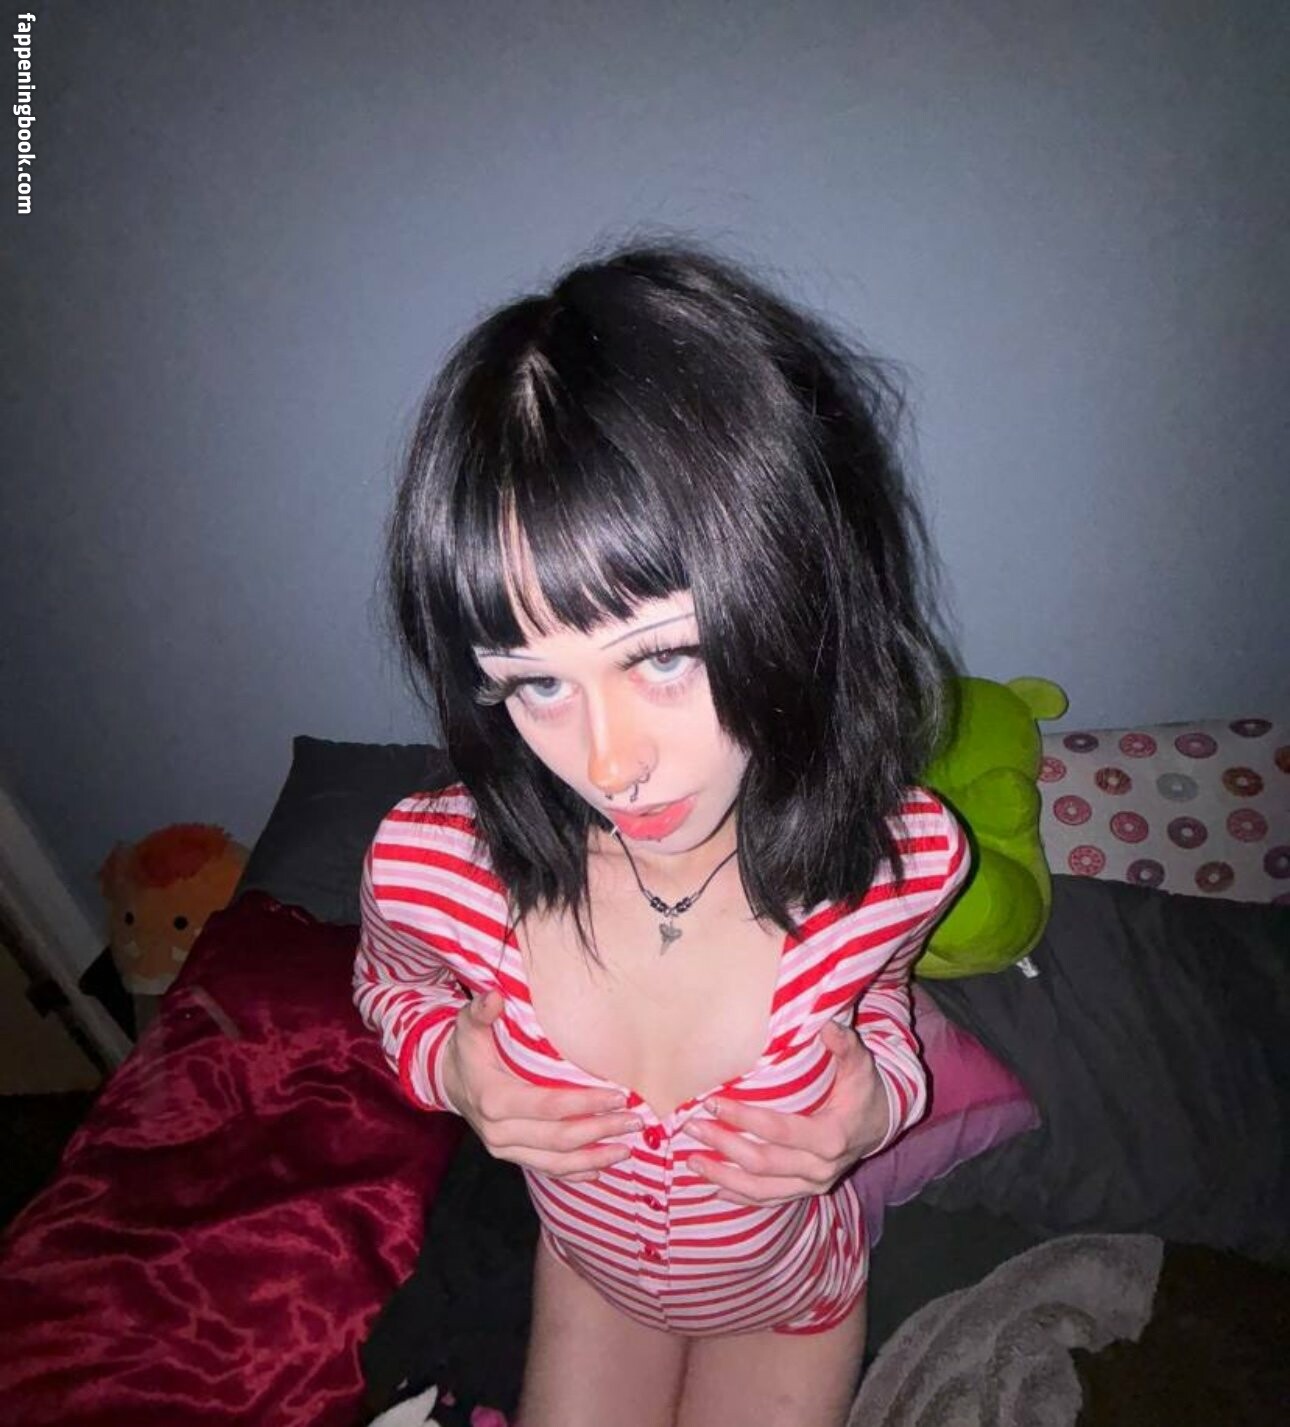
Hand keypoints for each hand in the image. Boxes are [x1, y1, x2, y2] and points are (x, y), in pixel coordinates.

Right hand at [442, 990, 640, 1180]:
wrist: (450, 1081)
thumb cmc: (468, 1049)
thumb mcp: (469, 1025)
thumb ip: (481, 1011)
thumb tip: (494, 997)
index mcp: (493, 1099)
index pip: (547, 1106)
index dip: (584, 1103)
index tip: (617, 1096)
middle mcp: (498, 1132)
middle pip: (558, 1137)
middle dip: (600, 1130)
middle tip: (634, 1120)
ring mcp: (505, 1148)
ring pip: (555, 1161)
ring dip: (594, 1157)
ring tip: (626, 1149)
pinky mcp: (512, 1156)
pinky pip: (547, 1171)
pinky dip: (575, 1172)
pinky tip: (600, 1169)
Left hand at [686, 1022, 891, 1205]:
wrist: (879, 1124)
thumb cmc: (862, 1089)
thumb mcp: (860, 1064)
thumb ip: (845, 1045)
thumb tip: (828, 1026)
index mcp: (831, 1137)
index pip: (779, 1131)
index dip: (744, 1119)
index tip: (713, 1103)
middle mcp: (821, 1168)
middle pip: (763, 1162)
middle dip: (724, 1145)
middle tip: (692, 1127)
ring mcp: (812, 1184)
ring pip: (761, 1189)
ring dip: (723, 1176)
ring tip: (691, 1161)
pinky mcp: (805, 1192)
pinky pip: (768, 1200)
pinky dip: (740, 1196)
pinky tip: (714, 1188)